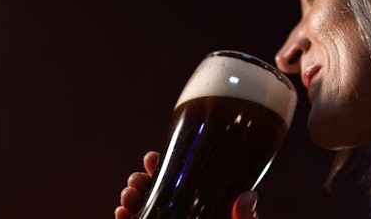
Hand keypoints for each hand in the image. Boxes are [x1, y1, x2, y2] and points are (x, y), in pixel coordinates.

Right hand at [114, 151, 259, 218]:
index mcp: (208, 205)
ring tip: (128, 197)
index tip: (152, 158)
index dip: (167, 167)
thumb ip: (246, 218)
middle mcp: (188, 215)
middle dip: (143, 183)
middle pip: (160, 193)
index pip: (186, 180)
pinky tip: (122, 215)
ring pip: (146, 210)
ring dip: (132, 200)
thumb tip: (247, 196)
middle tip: (135, 180)